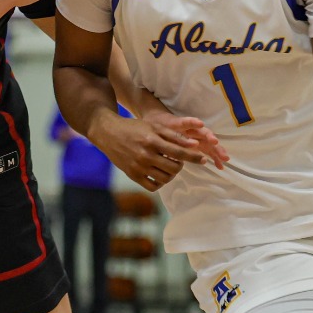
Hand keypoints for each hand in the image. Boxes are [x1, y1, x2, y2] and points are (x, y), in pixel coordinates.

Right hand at [89, 111, 217, 191]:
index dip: (194, 157)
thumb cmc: (134, 128)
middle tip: (179, 160)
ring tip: (170, 166)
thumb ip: (174, 136)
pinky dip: (160, 182)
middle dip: (181, 165)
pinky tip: (160, 174)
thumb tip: (194, 144)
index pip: (179, 152)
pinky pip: (153, 186)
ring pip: (165, 179)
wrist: (109, 133)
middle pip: (174, 168)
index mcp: (152, 141)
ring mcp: (138, 167)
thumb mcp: (154, 126)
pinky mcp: (132, 176)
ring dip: (172, 174)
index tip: (204, 159)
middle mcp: (145, 155)